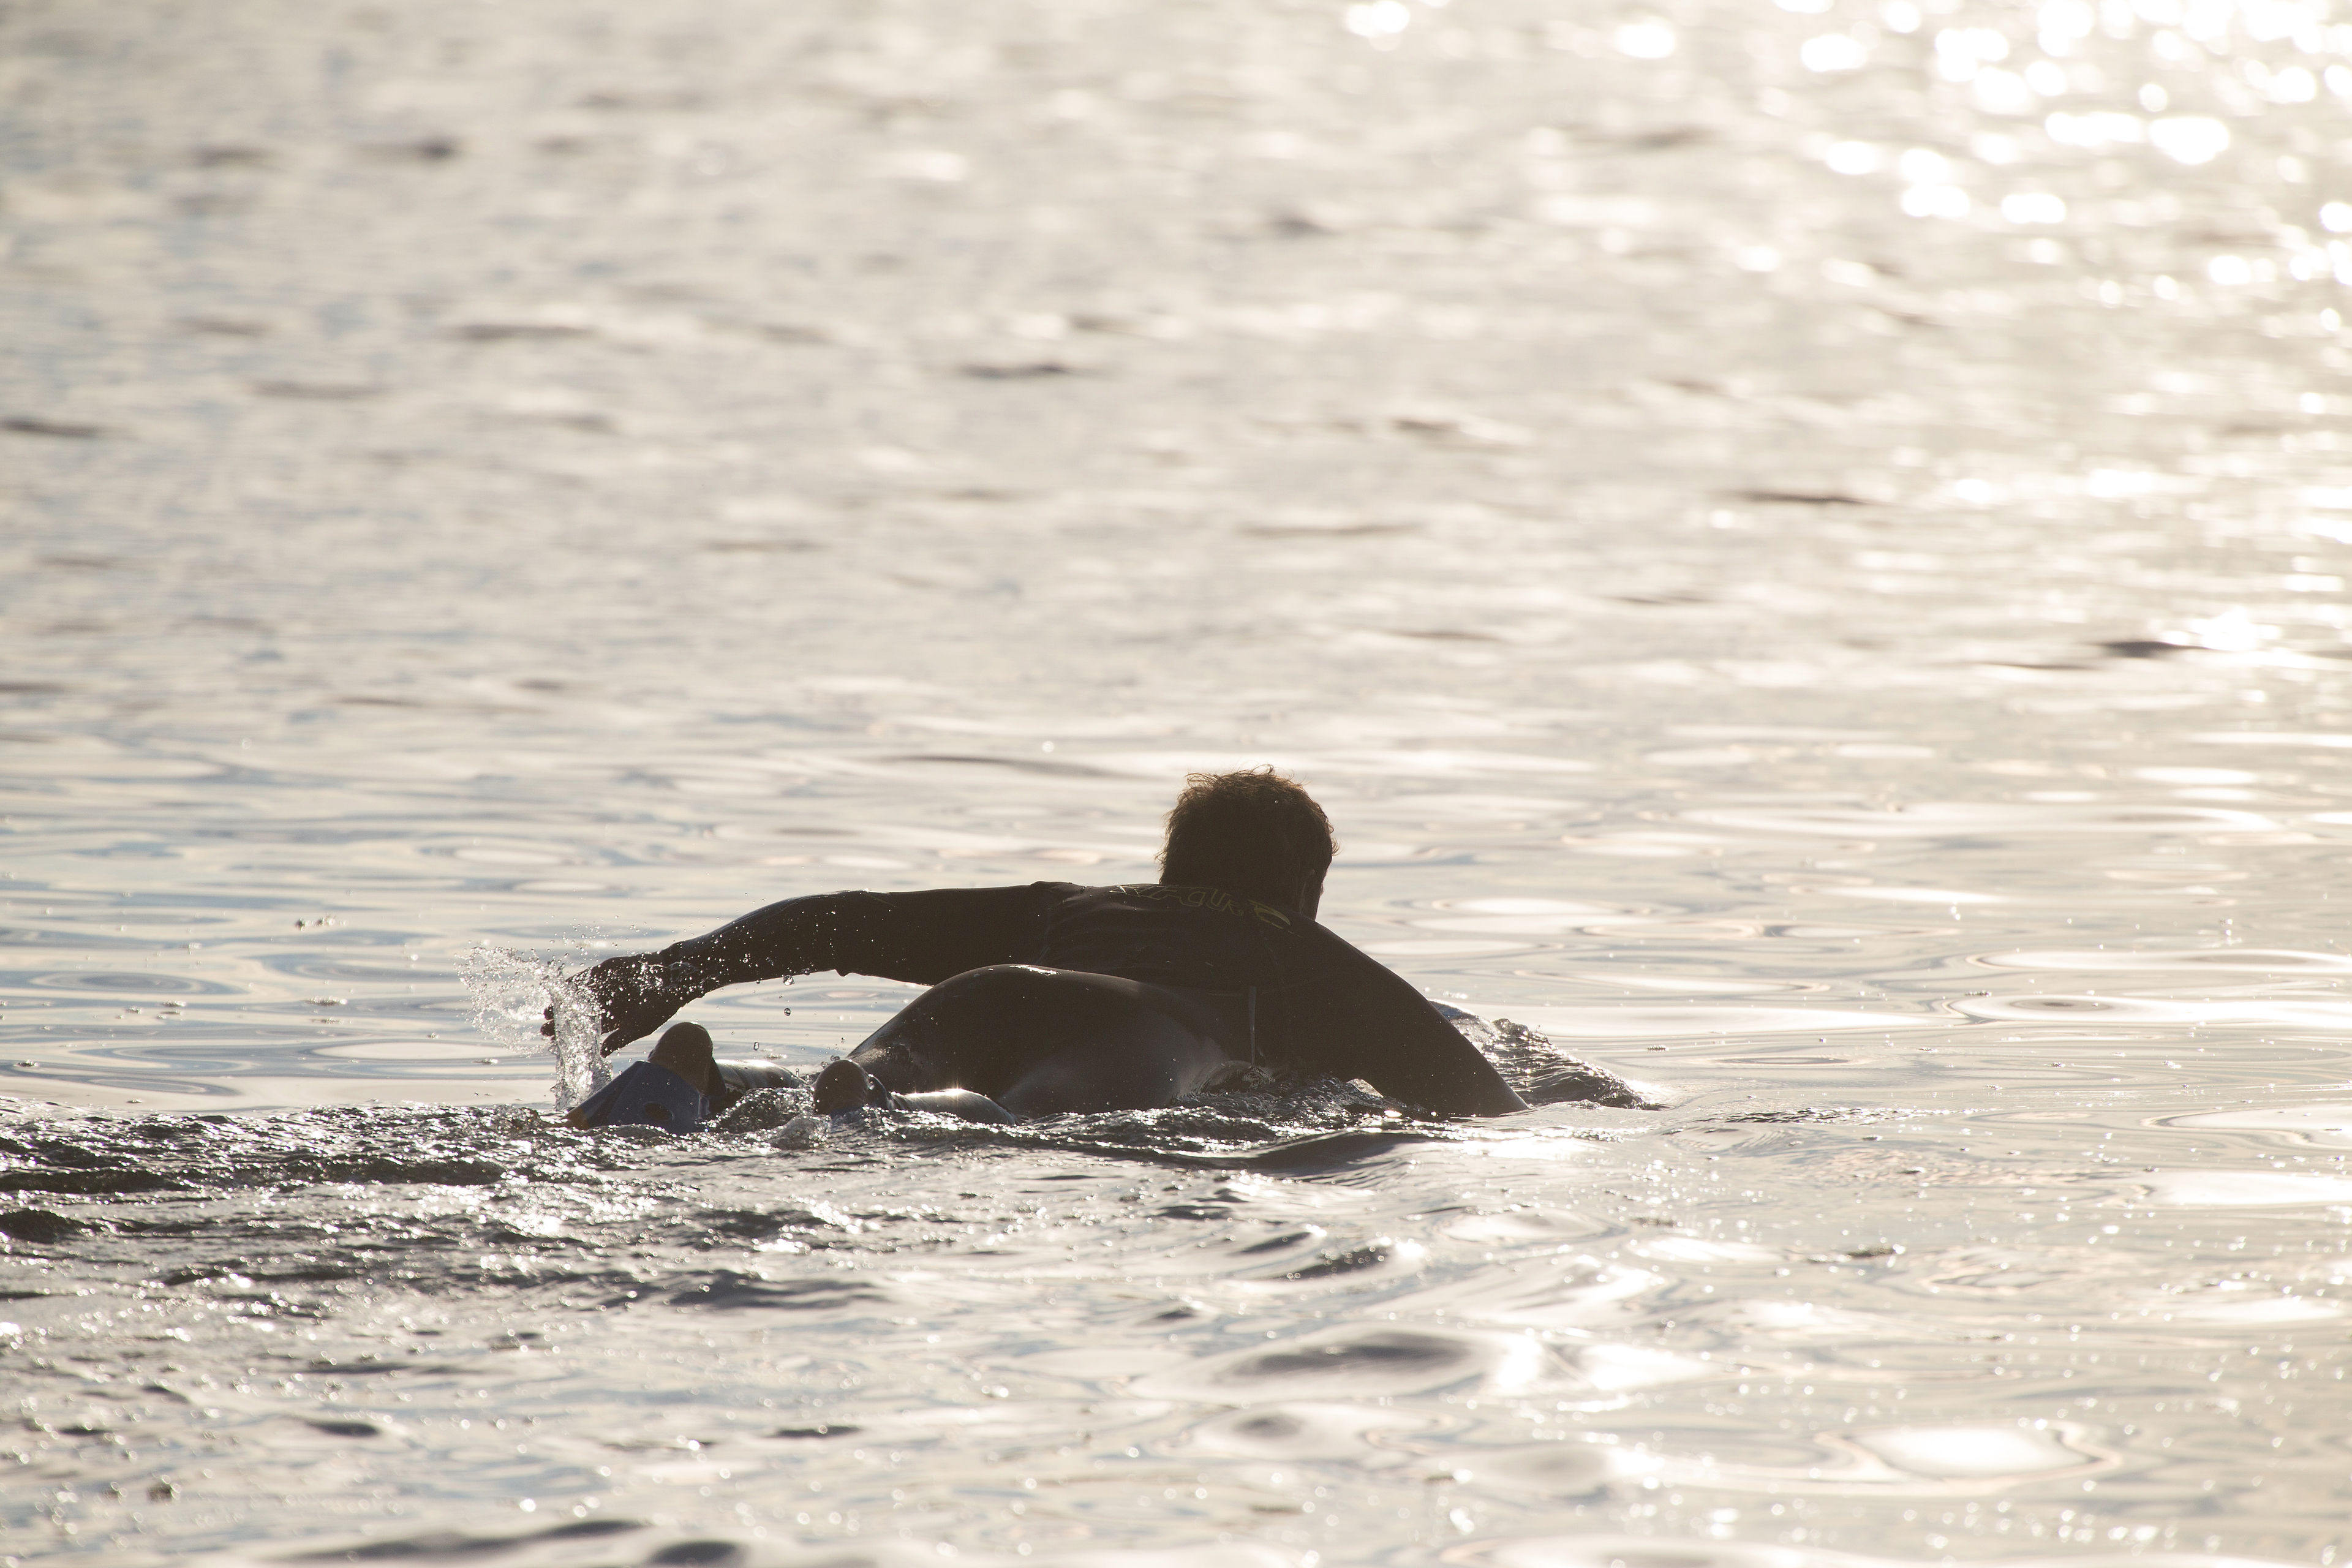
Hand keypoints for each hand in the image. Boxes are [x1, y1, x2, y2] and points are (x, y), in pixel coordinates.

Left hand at [540, 950, 686, 1055]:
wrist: (673, 978)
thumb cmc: (660, 1006)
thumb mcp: (641, 1027)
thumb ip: (620, 1039)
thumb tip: (600, 1053)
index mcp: (615, 1019)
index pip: (589, 1029)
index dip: (573, 1034)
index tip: (555, 1041)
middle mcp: (608, 1003)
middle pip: (581, 1013)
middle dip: (563, 1020)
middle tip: (544, 1028)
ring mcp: (608, 986)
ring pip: (581, 995)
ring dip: (565, 1003)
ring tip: (547, 1012)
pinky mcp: (608, 969)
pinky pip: (588, 977)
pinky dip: (575, 983)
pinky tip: (563, 989)